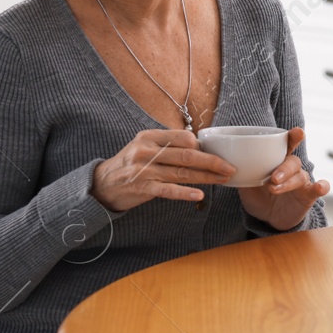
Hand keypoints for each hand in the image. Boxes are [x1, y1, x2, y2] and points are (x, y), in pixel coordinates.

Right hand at [91, 129, 236, 212]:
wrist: (102, 184)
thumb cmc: (131, 163)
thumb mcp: (145, 146)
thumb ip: (168, 145)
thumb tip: (199, 147)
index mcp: (150, 137)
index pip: (183, 137)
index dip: (202, 147)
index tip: (217, 154)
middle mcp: (146, 151)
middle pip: (187, 156)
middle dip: (212, 162)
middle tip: (230, 167)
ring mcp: (144, 170)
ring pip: (182, 173)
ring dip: (206, 177)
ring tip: (224, 179)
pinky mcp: (143, 188)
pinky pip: (168, 190)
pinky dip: (184, 193)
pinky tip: (199, 195)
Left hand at [237, 127, 327, 230]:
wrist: (268, 218)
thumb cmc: (259, 196)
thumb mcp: (246, 185)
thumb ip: (242, 174)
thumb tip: (228, 164)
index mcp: (277, 162)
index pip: (286, 146)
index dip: (292, 137)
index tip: (297, 131)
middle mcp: (292, 170)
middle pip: (293, 161)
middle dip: (283, 168)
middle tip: (272, 178)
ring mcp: (301, 183)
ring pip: (300, 176)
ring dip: (288, 181)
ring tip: (275, 188)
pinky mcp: (307, 196)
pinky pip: (317, 190)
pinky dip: (321, 187)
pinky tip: (320, 187)